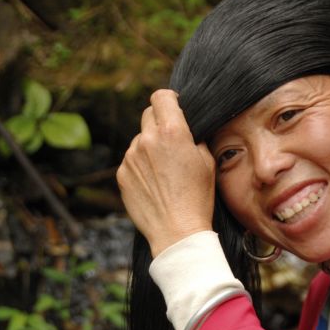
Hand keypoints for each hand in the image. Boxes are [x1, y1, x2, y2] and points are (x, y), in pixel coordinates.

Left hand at [116, 89, 215, 256]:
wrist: (176, 232)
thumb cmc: (197, 199)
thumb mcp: (207, 162)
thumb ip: (194, 137)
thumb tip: (187, 128)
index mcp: (172, 132)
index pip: (162, 97)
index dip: (169, 100)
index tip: (174, 109)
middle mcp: (147, 139)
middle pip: (148, 114)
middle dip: (159, 123)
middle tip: (171, 143)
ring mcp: (131, 157)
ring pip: (139, 140)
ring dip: (149, 148)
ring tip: (164, 173)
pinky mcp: (121, 174)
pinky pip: (131, 161)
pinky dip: (140, 167)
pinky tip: (154, 185)